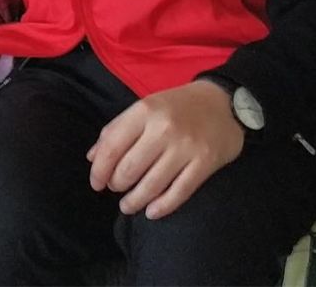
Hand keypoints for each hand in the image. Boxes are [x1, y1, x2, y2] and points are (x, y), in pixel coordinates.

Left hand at [87, 80, 244, 219]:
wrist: (223, 102)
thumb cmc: (177, 106)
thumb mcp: (144, 107)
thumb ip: (116, 130)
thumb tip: (92, 158)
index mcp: (144, 111)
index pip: (112, 146)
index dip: (100, 170)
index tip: (96, 183)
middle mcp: (164, 128)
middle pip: (130, 168)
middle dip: (117, 185)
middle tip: (116, 190)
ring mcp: (186, 147)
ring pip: (152, 184)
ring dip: (135, 200)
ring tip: (128, 206)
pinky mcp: (205, 162)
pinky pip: (180, 191)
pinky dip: (163, 206)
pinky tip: (152, 212)